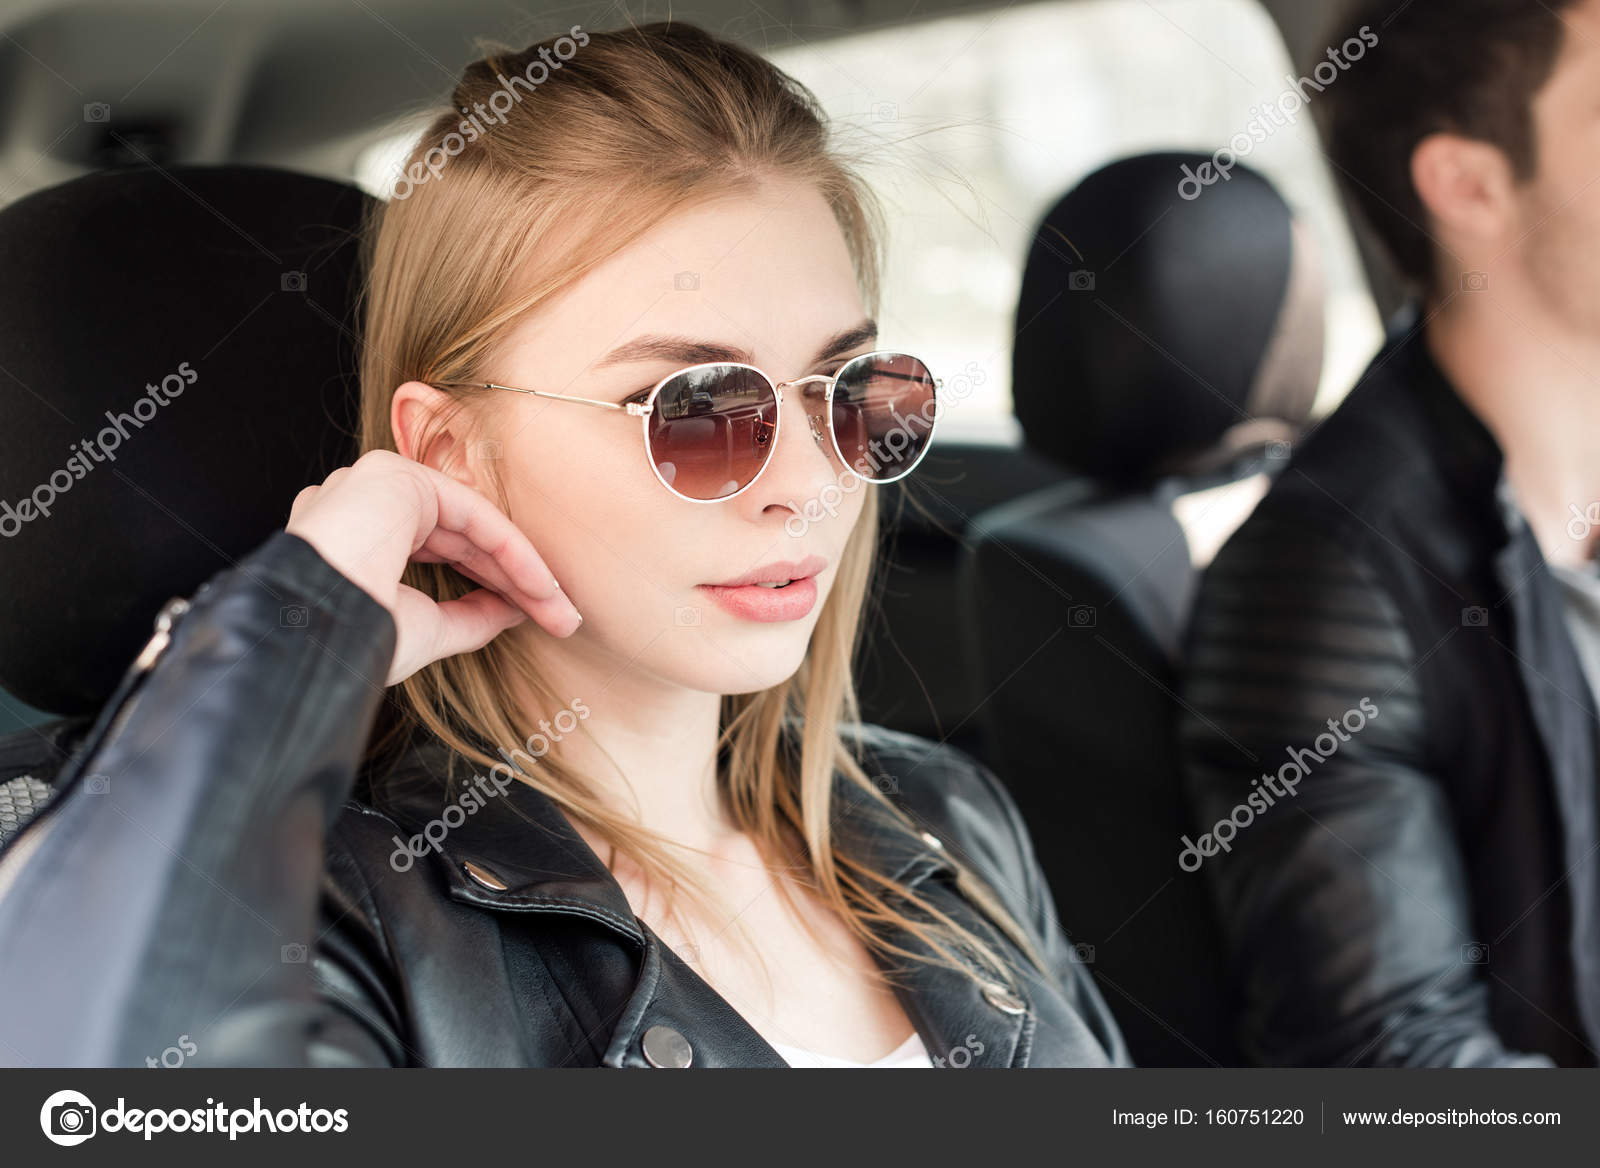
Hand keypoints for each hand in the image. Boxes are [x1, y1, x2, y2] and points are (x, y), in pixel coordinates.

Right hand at [285, 450, 580, 685]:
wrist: (314, 636)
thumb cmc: (352, 641)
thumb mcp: (423, 629)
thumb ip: (469, 616)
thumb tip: (515, 610)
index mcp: (360, 536)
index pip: (445, 553)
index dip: (495, 588)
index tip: (538, 621)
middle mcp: (365, 503)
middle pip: (464, 539)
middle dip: (518, 582)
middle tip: (562, 618)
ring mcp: (376, 483)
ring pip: (473, 526)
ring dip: (523, 570)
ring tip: (560, 610)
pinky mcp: (396, 476)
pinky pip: (472, 513)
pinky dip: (511, 551)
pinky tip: (540, 586)